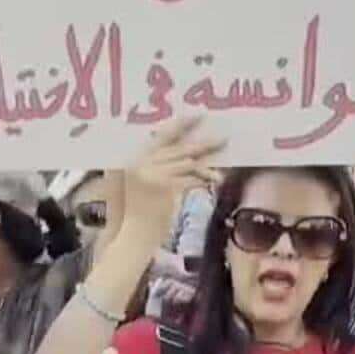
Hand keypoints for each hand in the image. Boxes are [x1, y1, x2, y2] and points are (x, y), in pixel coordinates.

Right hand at [119, 117, 225, 235]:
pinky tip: (212, 181)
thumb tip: (184, 158)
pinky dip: (202, 180)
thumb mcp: (135, 187)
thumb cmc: (134, 216)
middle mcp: (142, 163)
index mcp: (134, 160)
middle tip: (223, 137)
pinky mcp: (165, 188)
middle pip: (179, 149)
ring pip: (187, 164)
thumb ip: (152, 169)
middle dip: (203, 144)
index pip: (161, 137)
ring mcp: (153, 175)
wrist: (131, 238)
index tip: (197, 116)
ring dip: (206, 166)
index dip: (180, 125)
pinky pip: (190, 179)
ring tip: (221, 169)